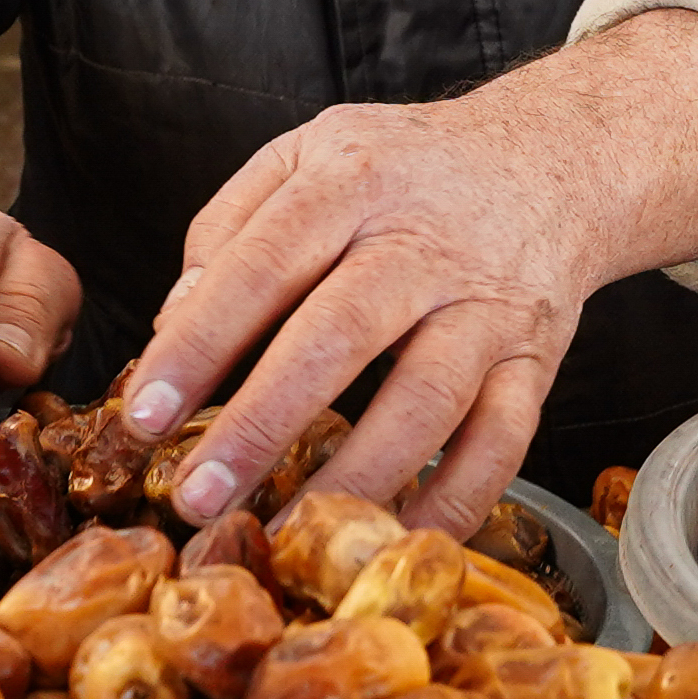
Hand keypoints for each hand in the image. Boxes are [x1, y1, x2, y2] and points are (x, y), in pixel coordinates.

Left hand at [117, 16, 697, 538]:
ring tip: (285, 534)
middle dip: (262, 423)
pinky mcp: (536, 359)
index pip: (261, 264)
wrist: (554, 158)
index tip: (142, 415)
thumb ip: (229, 227)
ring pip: (424, 400)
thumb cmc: (406, 170)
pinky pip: (503, 444)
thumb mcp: (310, 154)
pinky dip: (456, 502)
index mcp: (350, 181)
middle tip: (197, 496)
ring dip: (352, 477)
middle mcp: (423, 243)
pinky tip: (397, 544)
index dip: (199, 344)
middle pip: (338, 336)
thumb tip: (170, 328)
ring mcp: (486, 305)